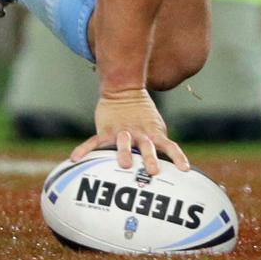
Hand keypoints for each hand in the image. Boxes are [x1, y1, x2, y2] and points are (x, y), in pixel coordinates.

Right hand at [70, 88, 188, 175]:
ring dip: (125, 152)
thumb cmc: (142, 115)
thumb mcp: (155, 127)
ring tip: (124, 164)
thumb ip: (161, 144)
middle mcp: (140, 133)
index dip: (177, 157)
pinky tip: (75, 158)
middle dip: (150, 158)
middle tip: (153, 171)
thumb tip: (175, 169)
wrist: (124, 89)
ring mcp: (122, 131)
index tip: (185, 169)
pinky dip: (85, 149)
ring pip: (124, 142)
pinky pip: (94, 141)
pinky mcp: (106, 130)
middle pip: (147, 146)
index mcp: (153, 133)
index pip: (169, 146)